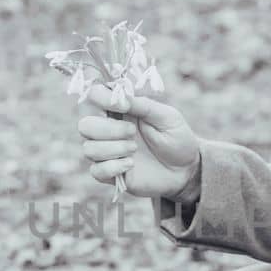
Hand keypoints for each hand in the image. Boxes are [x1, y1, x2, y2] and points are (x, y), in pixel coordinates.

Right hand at [78, 85, 200, 200]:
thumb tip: (119, 97)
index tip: (123, 105)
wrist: (185, 169)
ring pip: (88, 149)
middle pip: (84, 125)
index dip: (101, 98)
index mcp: (119, 110)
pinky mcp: (110, 173)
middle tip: (132, 132)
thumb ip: (142, 105)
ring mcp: (107, 152)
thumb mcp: (166, 116)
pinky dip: (113, 167)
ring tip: (134, 149)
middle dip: (108, 129)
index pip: (93, 96)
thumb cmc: (176, 138)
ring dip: (113, 149)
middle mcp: (108, 129)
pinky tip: (131, 165)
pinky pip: (96, 171)